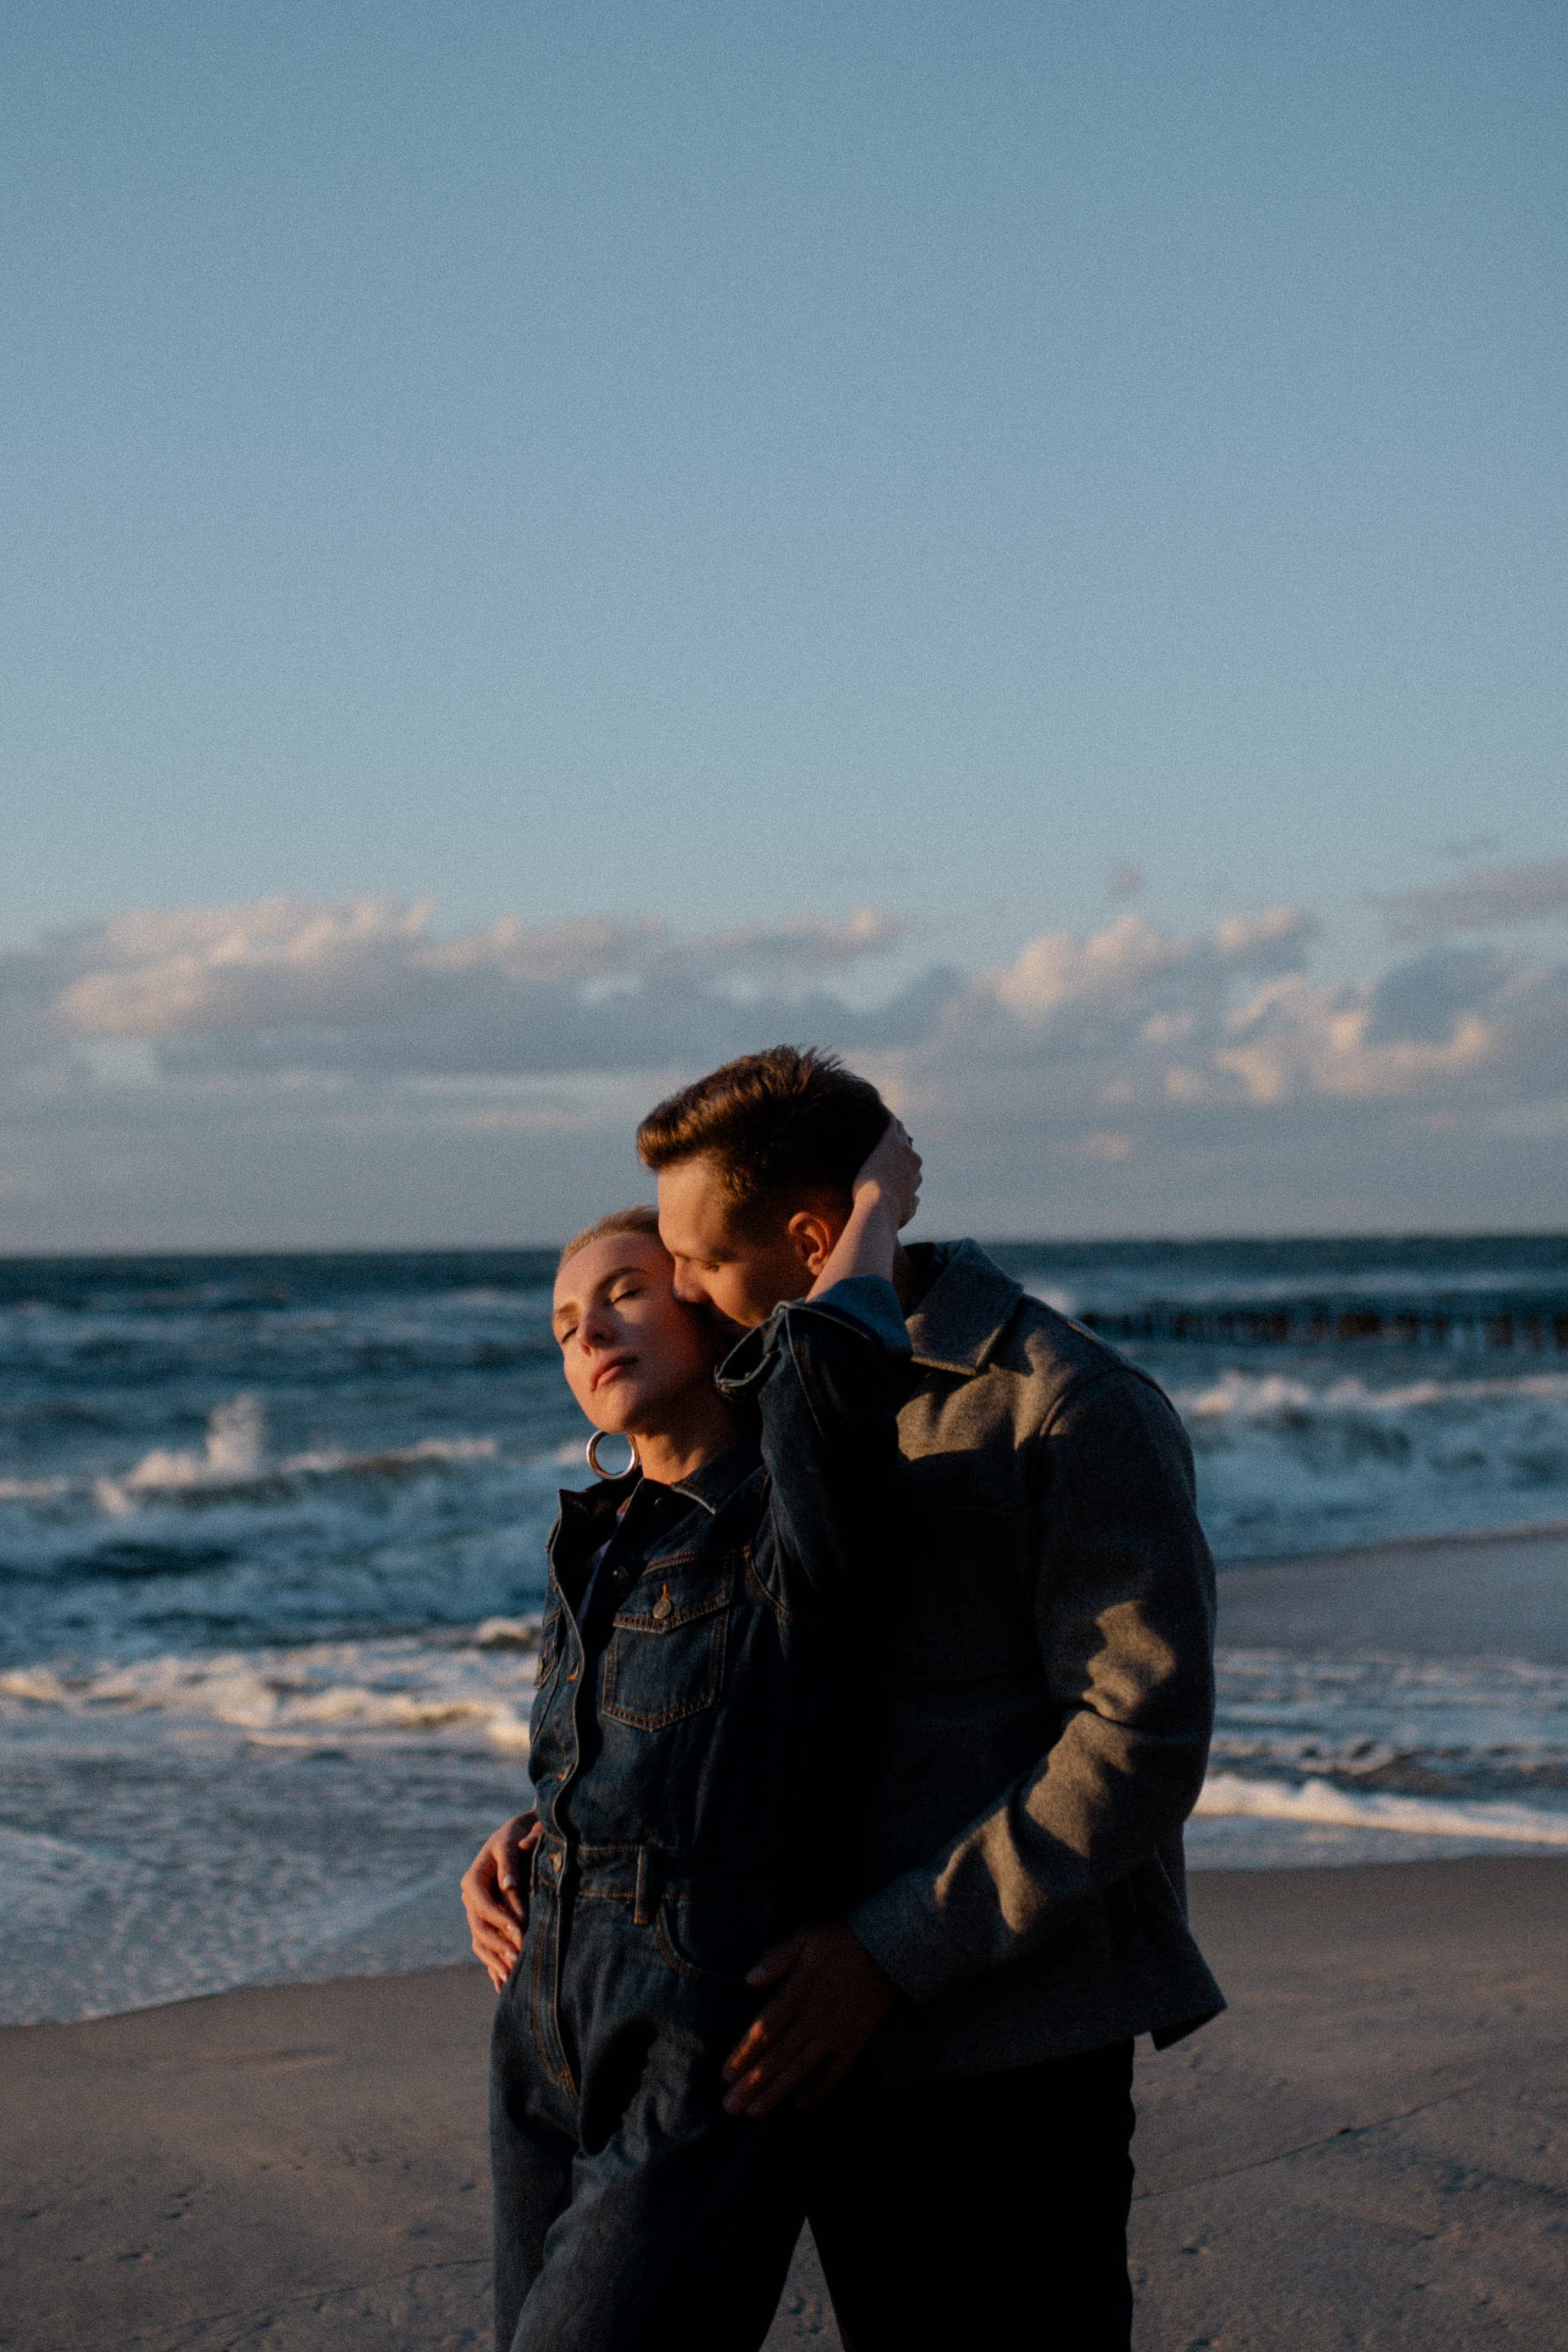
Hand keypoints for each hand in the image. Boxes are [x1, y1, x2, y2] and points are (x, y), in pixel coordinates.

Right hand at [460, 1810, 538, 1990]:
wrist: (520, 1835)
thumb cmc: (519, 1833)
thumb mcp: (514, 1838)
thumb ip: (513, 1860)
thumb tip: (509, 1885)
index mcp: (473, 1879)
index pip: (483, 1905)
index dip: (501, 1919)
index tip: (521, 1930)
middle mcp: (471, 1899)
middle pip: (479, 1928)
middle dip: (499, 1944)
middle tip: (520, 1957)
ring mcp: (477, 1913)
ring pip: (481, 1942)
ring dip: (496, 1960)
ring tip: (513, 1976)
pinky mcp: (487, 1924)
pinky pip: (486, 1949)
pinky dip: (493, 1966)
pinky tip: (504, 1986)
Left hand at [721, 1922, 896, 2116]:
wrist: (887, 1948)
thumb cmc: (840, 1940)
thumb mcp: (805, 1936)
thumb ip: (777, 1957)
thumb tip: (748, 1979)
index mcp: (799, 1991)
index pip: (765, 2028)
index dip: (744, 2053)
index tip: (725, 2074)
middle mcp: (815, 2017)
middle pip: (779, 2056)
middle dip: (752, 2083)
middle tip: (730, 2107)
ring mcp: (836, 2032)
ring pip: (801, 2069)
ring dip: (776, 2092)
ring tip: (754, 2112)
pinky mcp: (855, 2040)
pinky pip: (835, 2072)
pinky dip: (817, 2089)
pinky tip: (798, 2102)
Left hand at [854, 1118, 921, 1229]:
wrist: (879, 1206)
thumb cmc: (890, 1214)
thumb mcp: (906, 1214)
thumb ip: (912, 1204)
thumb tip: (916, 1198)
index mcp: (916, 1177)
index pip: (910, 1165)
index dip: (900, 1163)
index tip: (889, 1162)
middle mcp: (914, 1162)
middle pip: (907, 1149)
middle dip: (897, 1147)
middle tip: (882, 1144)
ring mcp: (903, 1150)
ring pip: (900, 1133)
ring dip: (893, 1130)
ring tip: (881, 1125)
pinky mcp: (890, 1141)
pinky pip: (892, 1124)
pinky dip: (887, 1119)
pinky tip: (878, 1111)